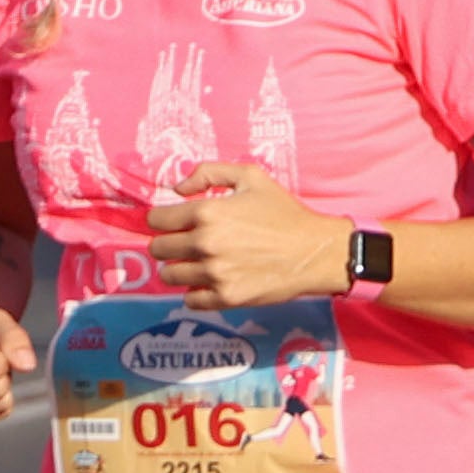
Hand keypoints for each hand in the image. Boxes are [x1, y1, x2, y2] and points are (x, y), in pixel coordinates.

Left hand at [146, 163, 344, 309]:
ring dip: (181, 269)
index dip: (163, 220)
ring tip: (201, 264)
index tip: (175, 223)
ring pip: (169, 275)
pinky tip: (212, 282)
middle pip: (158, 249)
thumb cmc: (286, 213)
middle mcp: (205, 243)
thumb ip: (208, 172)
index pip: (155, 220)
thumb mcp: (252, 177)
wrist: (318, 251)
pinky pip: (190, 299)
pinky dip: (196, 292)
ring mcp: (215, 273)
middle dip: (170, 244)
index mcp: (207, 212)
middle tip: (190, 244)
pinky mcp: (226, 297)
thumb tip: (178, 189)